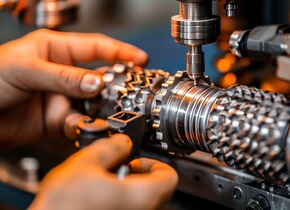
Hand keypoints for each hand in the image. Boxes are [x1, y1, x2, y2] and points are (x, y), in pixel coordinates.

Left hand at [0, 29, 147, 147]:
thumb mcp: (25, 69)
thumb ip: (63, 76)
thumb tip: (96, 82)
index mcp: (56, 50)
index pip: (96, 47)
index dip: (121, 52)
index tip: (140, 59)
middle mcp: (63, 73)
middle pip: (100, 76)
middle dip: (116, 83)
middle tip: (130, 90)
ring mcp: (62, 97)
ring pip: (93, 103)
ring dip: (102, 109)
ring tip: (110, 112)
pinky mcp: (58, 120)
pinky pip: (79, 123)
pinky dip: (85, 126)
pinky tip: (84, 126)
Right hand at [29, 134, 178, 209]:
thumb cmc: (64, 208)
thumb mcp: (85, 164)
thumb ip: (110, 147)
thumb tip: (121, 142)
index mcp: (143, 197)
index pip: (169, 176)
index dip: (154, 163)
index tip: (136, 159)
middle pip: (153, 187)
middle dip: (133, 172)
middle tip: (113, 167)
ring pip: (138, 199)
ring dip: (123, 186)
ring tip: (98, 181)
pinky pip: (126, 208)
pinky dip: (116, 199)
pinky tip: (92, 195)